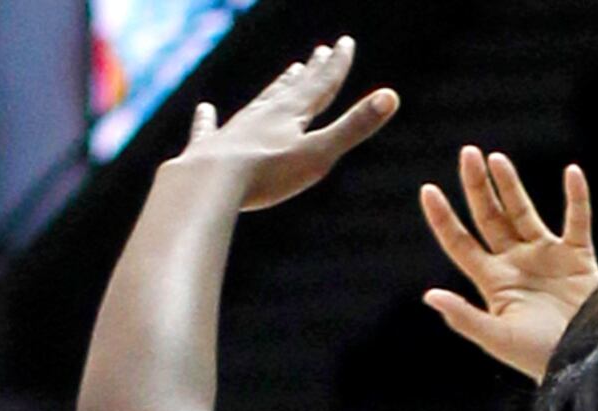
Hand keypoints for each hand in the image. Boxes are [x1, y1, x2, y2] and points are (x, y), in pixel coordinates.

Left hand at [181, 37, 396, 212]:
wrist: (211, 181)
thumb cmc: (269, 172)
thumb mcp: (320, 153)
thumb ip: (354, 127)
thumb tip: (392, 96)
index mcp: (292, 114)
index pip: (320, 85)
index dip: (336, 65)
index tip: (345, 42)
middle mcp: (264, 114)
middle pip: (293, 90)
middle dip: (310, 72)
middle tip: (319, 52)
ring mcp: (236, 129)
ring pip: (261, 103)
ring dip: (276, 89)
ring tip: (286, 74)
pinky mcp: (210, 149)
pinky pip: (210, 128)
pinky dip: (208, 119)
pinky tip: (205, 109)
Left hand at [420, 148, 597, 379]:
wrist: (588, 362)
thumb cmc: (541, 357)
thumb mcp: (499, 338)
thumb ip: (465, 317)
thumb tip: (430, 295)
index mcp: (494, 282)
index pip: (461, 243)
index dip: (443, 218)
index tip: (428, 190)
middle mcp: (517, 264)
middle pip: (490, 217)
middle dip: (478, 187)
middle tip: (468, 153)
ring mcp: (547, 258)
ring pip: (524, 213)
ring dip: (511, 186)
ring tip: (497, 159)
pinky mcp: (579, 259)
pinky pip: (577, 221)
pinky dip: (576, 198)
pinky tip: (572, 172)